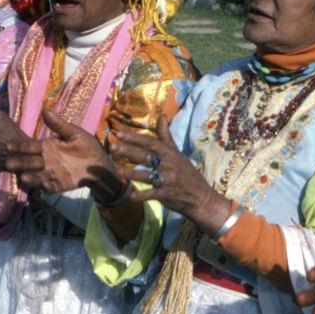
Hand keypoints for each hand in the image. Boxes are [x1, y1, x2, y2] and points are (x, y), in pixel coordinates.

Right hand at [4, 109, 122, 198]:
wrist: (100, 162)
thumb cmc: (85, 145)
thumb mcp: (73, 133)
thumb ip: (59, 125)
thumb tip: (45, 110)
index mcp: (47, 147)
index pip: (30, 147)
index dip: (19, 147)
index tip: (8, 146)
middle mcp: (46, 161)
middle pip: (30, 163)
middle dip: (20, 163)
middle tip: (9, 164)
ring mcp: (52, 174)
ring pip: (38, 176)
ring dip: (31, 177)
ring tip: (24, 177)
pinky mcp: (61, 184)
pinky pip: (53, 187)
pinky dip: (49, 187)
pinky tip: (46, 186)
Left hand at [109, 116, 230, 233]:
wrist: (201, 197)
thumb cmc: (187, 173)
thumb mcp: (178, 153)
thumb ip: (166, 136)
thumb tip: (161, 116)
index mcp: (170, 153)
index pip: (151, 143)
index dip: (136, 138)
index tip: (120, 133)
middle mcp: (169, 165)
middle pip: (147, 156)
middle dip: (129, 151)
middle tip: (113, 147)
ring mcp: (168, 180)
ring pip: (147, 175)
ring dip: (131, 173)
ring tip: (117, 171)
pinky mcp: (167, 194)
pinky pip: (152, 194)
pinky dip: (141, 195)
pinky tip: (131, 196)